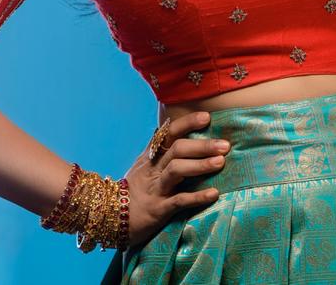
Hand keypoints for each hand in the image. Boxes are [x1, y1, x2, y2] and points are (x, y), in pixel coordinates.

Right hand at [122, 112, 229, 248]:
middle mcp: (152, 169)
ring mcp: (154, 188)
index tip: (207, 117)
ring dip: (200, 165)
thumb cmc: (133, 191)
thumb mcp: (143, 166)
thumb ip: (158, 151)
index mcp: (150, 157)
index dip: (187, 123)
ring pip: (176, 170)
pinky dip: (196, 197)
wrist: (110, 217)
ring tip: (221, 162)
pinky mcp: (157, 209)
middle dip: (202, 145)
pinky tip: (214, 194)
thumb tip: (172, 129)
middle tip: (225, 145)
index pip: (168, 133)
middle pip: (176, 150)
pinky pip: (178, 201)